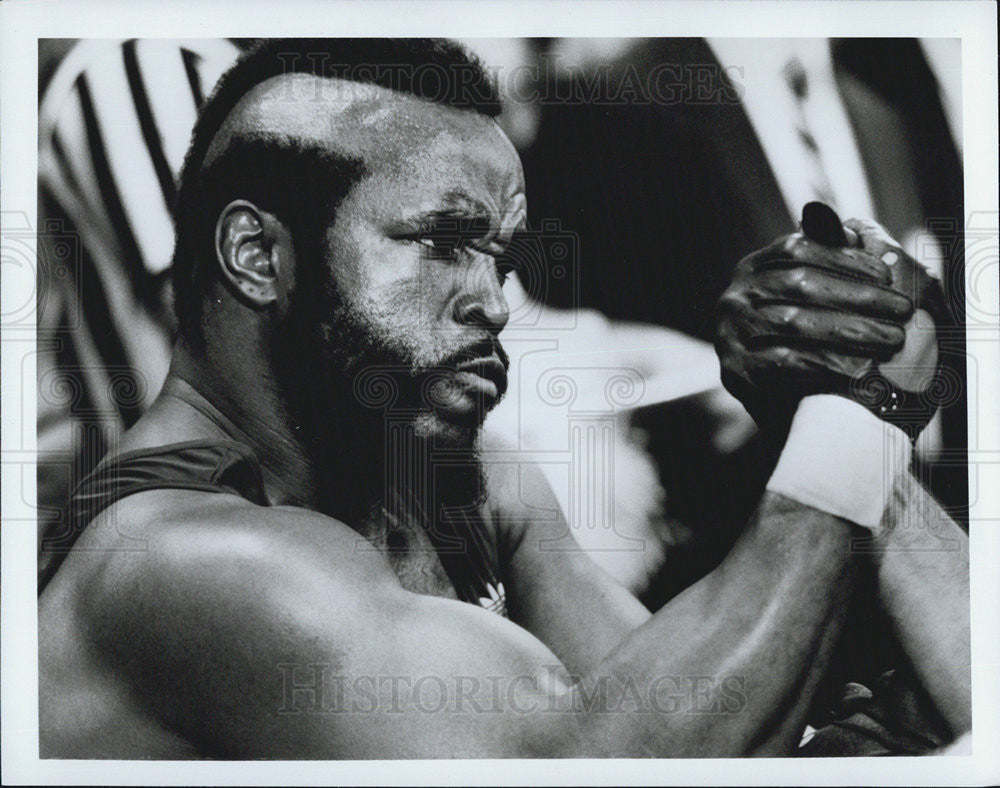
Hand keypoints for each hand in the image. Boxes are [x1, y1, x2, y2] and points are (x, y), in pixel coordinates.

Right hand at [715, 207, 944, 436]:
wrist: (784, 409)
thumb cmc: (809, 344)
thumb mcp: (815, 300)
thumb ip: (832, 264)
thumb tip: (856, 230)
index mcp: (752, 270)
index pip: (796, 249)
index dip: (844, 258)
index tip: (887, 274)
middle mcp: (734, 297)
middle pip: (799, 284)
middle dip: (858, 295)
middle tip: (902, 310)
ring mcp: (729, 334)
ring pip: (795, 321)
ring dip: (852, 329)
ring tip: (893, 338)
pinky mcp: (736, 372)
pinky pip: (787, 362)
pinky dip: (829, 363)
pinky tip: (863, 368)